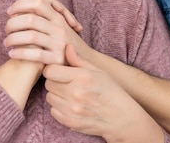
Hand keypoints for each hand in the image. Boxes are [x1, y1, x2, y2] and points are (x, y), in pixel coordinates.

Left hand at [4, 0, 86, 64]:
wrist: (82, 63)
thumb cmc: (64, 42)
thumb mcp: (60, 24)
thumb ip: (45, 15)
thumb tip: (21, 8)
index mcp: (58, 17)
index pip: (38, 2)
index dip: (20, 4)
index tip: (10, 12)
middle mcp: (59, 28)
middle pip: (30, 19)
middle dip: (12, 24)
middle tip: (6, 30)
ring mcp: (59, 43)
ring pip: (30, 36)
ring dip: (13, 39)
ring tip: (6, 43)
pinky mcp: (57, 59)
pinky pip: (35, 54)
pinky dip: (19, 53)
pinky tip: (12, 54)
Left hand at [43, 45, 163, 141]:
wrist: (121, 117)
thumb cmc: (111, 91)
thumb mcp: (98, 71)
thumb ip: (79, 60)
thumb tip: (67, 47)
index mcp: (83, 77)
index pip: (51, 71)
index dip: (53, 69)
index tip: (59, 71)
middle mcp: (76, 94)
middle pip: (48, 84)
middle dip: (55, 82)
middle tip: (66, 82)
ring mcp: (72, 110)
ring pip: (50, 98)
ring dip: (57, 95)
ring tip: (70, 94)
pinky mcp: (70, 122)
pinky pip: (53, 111)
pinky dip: (59, 108)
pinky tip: (71, 105)